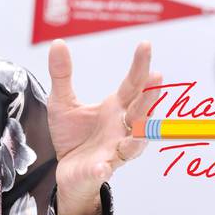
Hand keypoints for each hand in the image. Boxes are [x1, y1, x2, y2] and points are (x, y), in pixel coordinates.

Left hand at [47, 39, 160, 214]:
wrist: (66, 171)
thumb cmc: (72, 136)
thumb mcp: (61, 102)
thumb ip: (62, 74)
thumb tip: (58, 43)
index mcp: (115, 108)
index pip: (133, 85)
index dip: (140, 66)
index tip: (146, 45)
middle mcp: (121, 128)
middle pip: (141, 111)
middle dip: (150, 96)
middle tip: (156, 77)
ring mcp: (114, 150)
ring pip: (134, 144)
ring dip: (140, 135)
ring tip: (142, 125)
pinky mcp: (99, 170)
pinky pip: (103, 169)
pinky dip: (103, 168)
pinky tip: (101, 166)